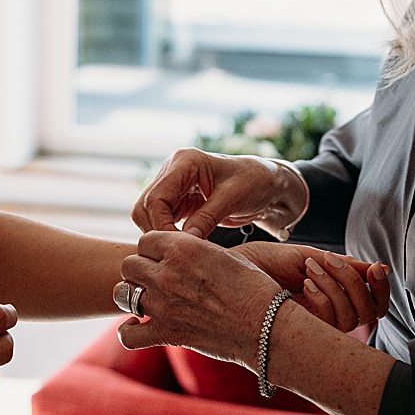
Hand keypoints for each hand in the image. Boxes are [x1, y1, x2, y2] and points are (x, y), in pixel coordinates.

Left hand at [116, 231, 287, 362]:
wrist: (266, 325)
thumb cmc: (254, 288)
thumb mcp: (226, 256)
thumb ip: (196, 252)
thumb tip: (182, 253)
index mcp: (183, 248)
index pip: (145, 240)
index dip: (153, 248)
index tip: (163, 256)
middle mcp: (167, 274)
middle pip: (129, 264)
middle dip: (139, 270)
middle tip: (154, 278)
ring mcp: (163, 305)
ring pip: (122, 293)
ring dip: (132, 295)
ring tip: (146, 300)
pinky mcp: (166, 334)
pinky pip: (128, 335)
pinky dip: (129, 332)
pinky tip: (138, 328)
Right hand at [135, 148, 303, 236]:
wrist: (268, 184)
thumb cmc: (255, 182)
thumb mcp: (233, 199)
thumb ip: (206, 219)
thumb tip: (183, 243)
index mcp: (184, 161)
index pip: (156, 197)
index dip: (161, 225)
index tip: (177, 246)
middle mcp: (173, 171)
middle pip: (146, 206)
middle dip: (157, 231)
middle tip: (177, 253)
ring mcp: (174, 186)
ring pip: (149, 215)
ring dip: (161, 234)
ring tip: (182, 251)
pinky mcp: (179, 201)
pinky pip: (162, 221)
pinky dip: (169, 235)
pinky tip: (184, 247)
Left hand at [231, 241, 390, 332]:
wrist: (228, 269)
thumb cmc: (262, 264)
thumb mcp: (307, 259)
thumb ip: (343, 266)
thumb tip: (379, 268)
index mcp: (332, 299)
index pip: (373, 307)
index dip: (381, 291)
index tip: (376, 268)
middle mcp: (327, 318)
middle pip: (369, 315)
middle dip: (358, 285)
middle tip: (332, 261)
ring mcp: (314, 328)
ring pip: (351, 318)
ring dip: (338, 286)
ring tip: (311, 268)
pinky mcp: (299, 334)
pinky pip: (329, 320)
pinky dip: (324, 297)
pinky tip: (304, 282)